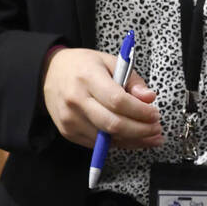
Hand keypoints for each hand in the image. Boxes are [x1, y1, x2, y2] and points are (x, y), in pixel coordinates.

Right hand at [42, 47, 162, 148]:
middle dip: (140, 131)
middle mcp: (76, 101)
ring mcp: (70, 119)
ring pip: (106, 139)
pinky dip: (118, 143)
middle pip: (113, 124)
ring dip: (133, 141)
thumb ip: (132, 80)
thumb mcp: (110, 61)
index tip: (155, 113)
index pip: (117, 101)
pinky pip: (97, 144)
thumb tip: (149, 98)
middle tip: (157, 129)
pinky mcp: (68, 132)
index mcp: (88, 78)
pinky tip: (132, 138)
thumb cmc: (83, 65)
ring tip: (151, 136)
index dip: (140, 111)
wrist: (49, 73)